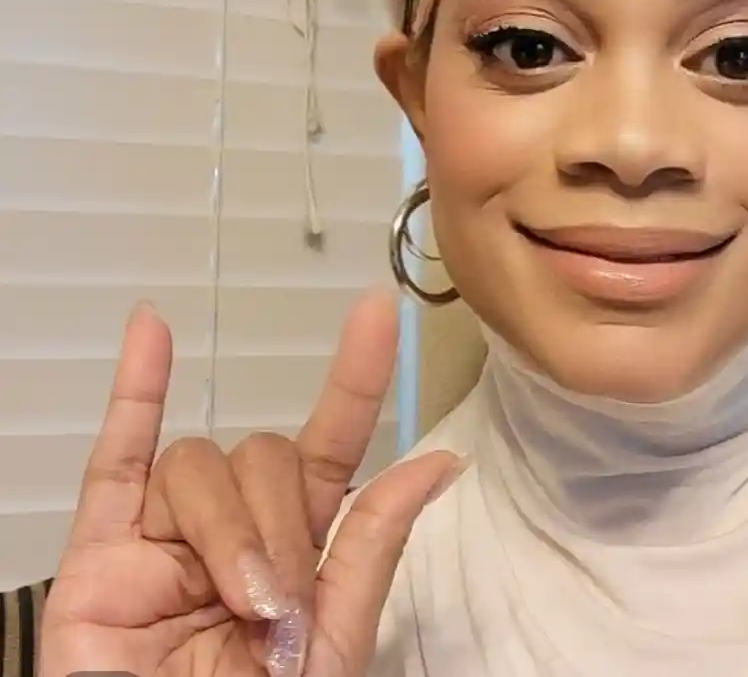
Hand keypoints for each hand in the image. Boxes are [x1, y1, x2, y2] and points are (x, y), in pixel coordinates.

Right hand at [39, 290, 462, 676]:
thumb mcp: (331, 644)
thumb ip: (371, 548)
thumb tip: (441, 461)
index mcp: (298, 550)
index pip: (331, 443)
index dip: (355, 376)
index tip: (378, 311)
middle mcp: (234, 530)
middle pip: (262, 456)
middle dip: (280, 523)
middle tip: (279, 608)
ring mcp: (163, 537)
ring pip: (198, 465)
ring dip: (226, 527)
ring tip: (233, 601)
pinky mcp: (99, 555)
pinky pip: (114, 459)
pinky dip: (136, 390)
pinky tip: (151, 329)